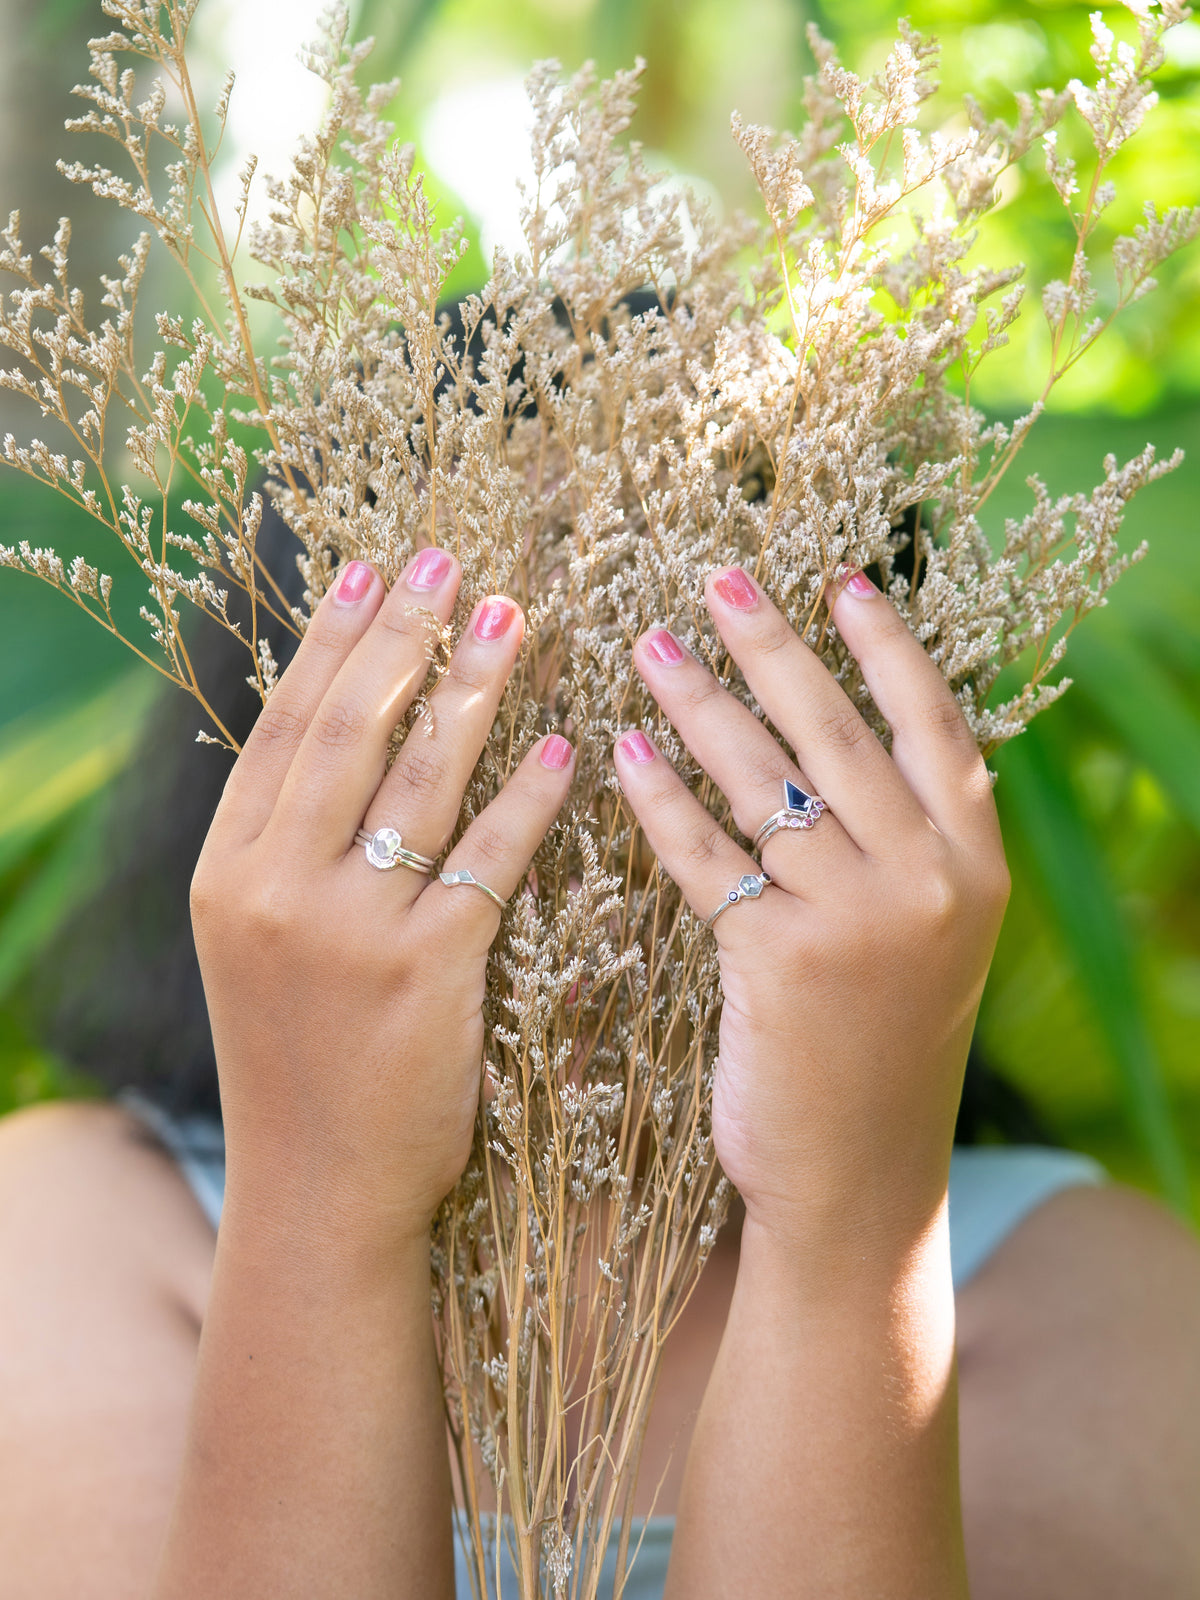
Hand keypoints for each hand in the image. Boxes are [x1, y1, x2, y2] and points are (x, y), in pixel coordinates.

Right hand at [190, 550, 572, 1244]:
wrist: (319, 1189)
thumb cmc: (299, 1060)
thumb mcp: (257, 945)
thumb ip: (286, 849)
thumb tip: (341, 741)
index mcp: (226, 872)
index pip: (282, 730)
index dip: (330, 642)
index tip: (370, 568)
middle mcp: (274, 887)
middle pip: (347, 732)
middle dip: (400, 635)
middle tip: (447, 556)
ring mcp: (346, 929)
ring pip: (419, 779)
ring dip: (470, 687)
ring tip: (512, 615)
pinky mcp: (424, 972)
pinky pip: (487, 862)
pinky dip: (528, 801)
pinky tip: (566, 749)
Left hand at [614, 566, 1009, 1257]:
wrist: (860, 1184)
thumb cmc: (880, 1054)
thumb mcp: (928, 943)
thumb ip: (902, 849)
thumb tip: (842, 745)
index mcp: (973, 866)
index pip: (935, 727)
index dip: (888, 649)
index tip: (841, 579)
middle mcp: (927, 880)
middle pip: (837, 734)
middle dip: (772, 647)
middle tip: (716, 578)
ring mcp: (858, 919)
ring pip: (763, 783)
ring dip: (699, 704)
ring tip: (647, 646)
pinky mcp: (778, 960)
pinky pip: (706, 857)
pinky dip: (659, 801)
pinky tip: (622, 753)